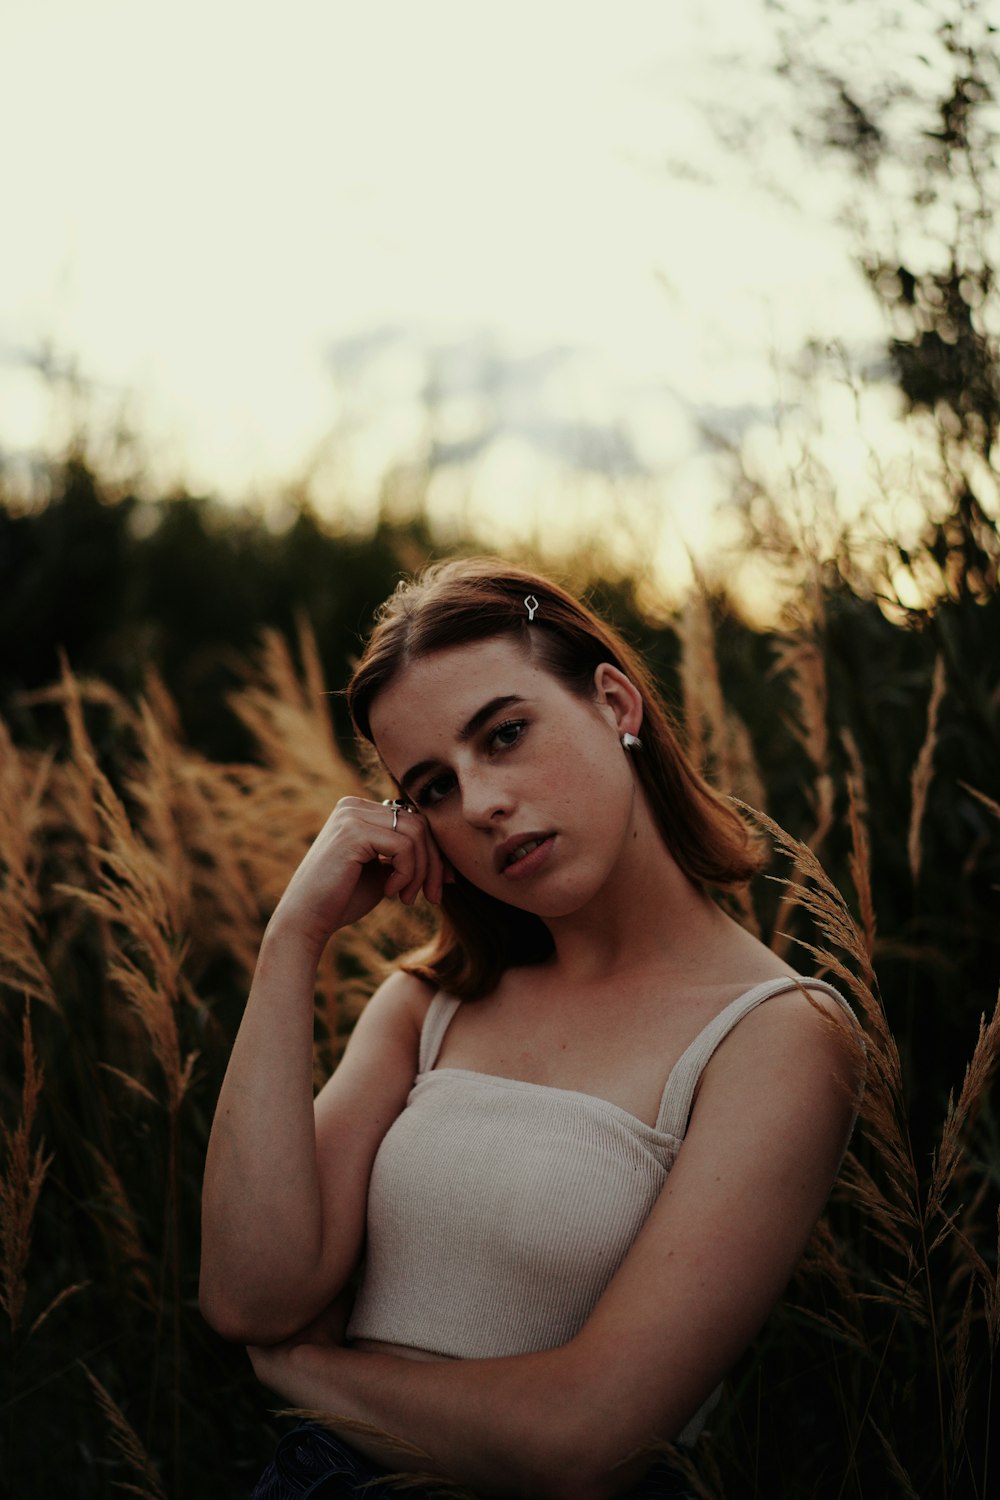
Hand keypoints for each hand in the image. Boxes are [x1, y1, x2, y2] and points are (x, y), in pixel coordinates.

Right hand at [270, 796, 452, 951]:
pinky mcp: (352, 832)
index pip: (414, 820)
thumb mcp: (382, 872)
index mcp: (359, 810)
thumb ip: (407, 857)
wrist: (306, 921)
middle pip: (419, 824)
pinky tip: (390, 892)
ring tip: (407, 898)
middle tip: (433, 897)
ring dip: (421, 872)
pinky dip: (407, 873)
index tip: (440, 885)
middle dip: (433, 864)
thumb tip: (450, 860)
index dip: (433, 853)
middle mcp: (353, 805)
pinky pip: (404, 847)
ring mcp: (351, 816)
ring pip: (416, 835)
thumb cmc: (343, 900)